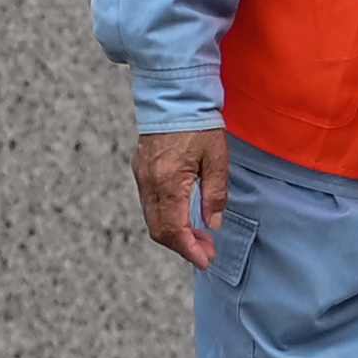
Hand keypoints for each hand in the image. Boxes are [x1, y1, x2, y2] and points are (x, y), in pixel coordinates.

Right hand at [134, 126, 228, 266]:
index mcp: (169, 181)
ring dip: (174, 233)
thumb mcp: (217, 159)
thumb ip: (215, 194)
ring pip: (152, 219)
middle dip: (182, 246)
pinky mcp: (140, 169)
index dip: (189, 250)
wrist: (173, 96)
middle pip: (159, 229)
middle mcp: (149, 182)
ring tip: (199, 237)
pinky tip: (184, 216)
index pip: (174, 229)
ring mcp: (142, 176)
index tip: (205, 261)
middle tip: (206, 252)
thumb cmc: (198, 124)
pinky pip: (149, 204)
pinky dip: (165, 218)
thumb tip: (213, 224)